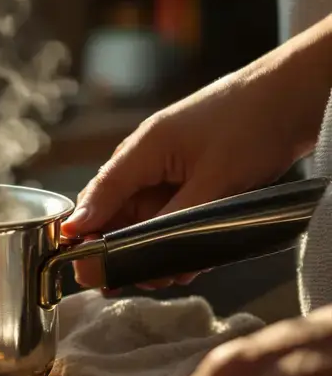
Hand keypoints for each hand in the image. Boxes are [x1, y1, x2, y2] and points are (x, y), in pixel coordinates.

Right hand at [63, 59, 323, 289]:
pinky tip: (184, 263)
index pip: (99, 196)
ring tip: (159, 277)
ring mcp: (172, 169)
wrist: (299, 94)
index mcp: (142, 150)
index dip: (83, 230)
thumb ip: (169, 219)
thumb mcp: (214, 181)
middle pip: (117, 212)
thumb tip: (133, 251)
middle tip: (120, 282)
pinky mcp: (195, 179)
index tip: (76, 263)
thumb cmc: (254, 123)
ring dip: (149, 248)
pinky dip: (175, 238)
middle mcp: (149, 160)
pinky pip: (173, 215)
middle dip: (116, 248)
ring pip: (146, 218)